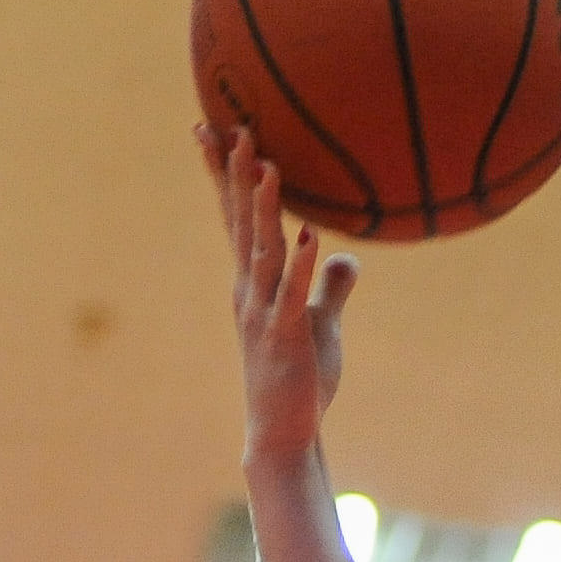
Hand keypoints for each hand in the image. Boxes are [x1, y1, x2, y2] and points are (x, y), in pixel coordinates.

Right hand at [198, 124, 353, 464]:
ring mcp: (264, 313)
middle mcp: (250, 291)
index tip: (212, 130)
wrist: (282, 434)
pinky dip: (299, 265)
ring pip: (262, 251)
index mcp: (252, 284)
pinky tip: (308, 235)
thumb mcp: (318, 326)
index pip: (236, 219)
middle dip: (237, 176)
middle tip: (234, 127)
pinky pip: (292, 296)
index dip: (225, 175)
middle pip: (241, 223)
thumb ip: (329, 288)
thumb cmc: (298, 381)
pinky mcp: (285, 338)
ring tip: (269, 166)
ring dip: (265, 209)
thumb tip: (348, 258)